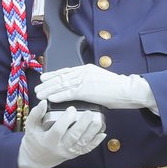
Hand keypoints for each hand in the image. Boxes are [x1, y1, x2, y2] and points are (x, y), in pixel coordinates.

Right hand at [17, 102, 105, 167]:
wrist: (36, 160)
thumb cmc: (33, 141)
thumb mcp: (30, 127)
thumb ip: (35, 114)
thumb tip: (44, 102)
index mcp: (48, 141)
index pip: (58, 130)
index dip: (66, 119)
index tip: (72, 108)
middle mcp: (59, 148)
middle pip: (73, 137)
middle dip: (83, 125)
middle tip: (89, 113)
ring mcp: (68, 152)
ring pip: (82, 143)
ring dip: (92, 133)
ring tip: (98, 122)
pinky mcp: (74, 154)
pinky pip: (86, 149)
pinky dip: (95, 142)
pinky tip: (102, 134)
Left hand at [35, 64, 157, 111]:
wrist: (128, 89)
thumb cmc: (119, 88)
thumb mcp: (102, 80)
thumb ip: (91, 82)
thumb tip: (84, 89)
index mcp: (87, 69)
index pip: (66, 71)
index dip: (54, 75)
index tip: (45, 78)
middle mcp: (83, 72)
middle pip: (61, 77)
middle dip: (48, 83)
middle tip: (38, 87)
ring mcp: (84, 80)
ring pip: (61, 85)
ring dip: (49, 90)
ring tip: (40, 94)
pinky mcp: (85, 90)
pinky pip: (68, 93)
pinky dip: (57, 96)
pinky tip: (50, 98)